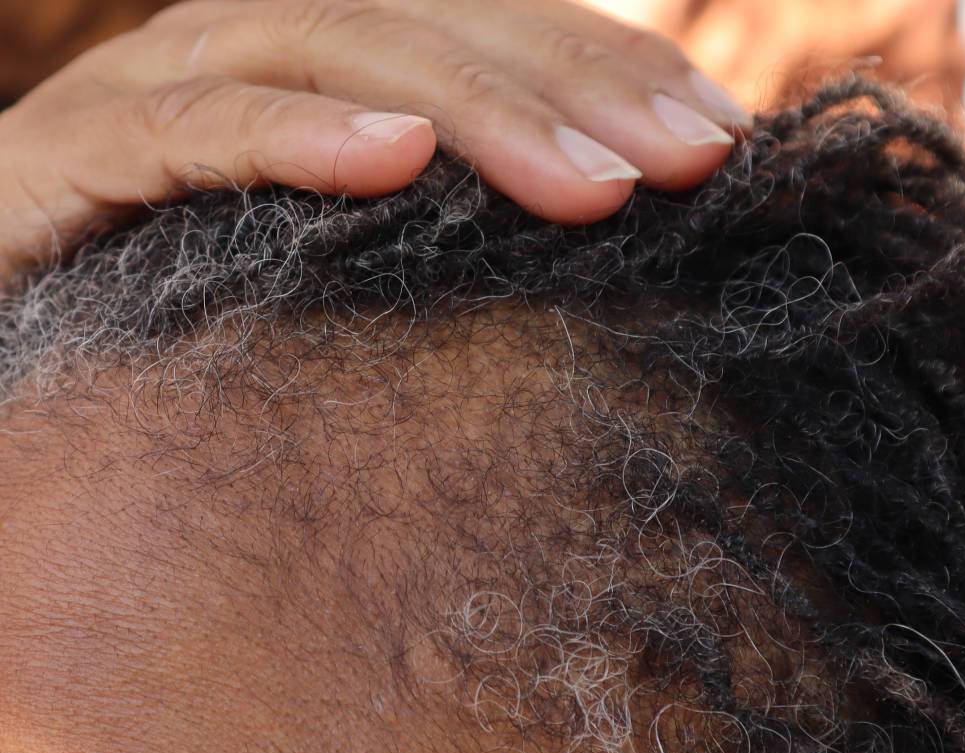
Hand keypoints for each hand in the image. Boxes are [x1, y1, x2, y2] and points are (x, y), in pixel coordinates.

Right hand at [0, 0, 749, 275]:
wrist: (9, 336)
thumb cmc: (176, 310)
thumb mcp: (331, 270)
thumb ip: (433, 243)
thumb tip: (581, 242)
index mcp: (324, 70)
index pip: (485, 32)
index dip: (607, 75)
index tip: (720, 146)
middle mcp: (250, 47)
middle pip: (431, 24)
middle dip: (573, 87)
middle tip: (693, 162)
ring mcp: (161, 87)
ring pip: (331, 49)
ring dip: (470, 110)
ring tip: (590, 190)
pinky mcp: (79, 152)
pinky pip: (195, 126)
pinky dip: (296, 137)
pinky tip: (394, 163)